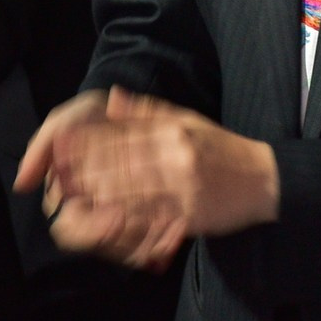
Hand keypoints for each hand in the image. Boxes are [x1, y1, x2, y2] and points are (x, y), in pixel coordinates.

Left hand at [23, 88, 280, 267]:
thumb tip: (111, 97)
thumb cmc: (223, 150)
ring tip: (71, 197)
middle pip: (123, 163)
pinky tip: (104, 222)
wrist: (264, 179)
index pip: (125, 135)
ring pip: (134, 192)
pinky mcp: (190, 215)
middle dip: (87, 169)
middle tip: (57, 174)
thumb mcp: (189, 120)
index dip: (90, 141)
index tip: (62, 145)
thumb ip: (148, 111)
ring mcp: (184, 187)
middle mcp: (177, 155)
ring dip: (99, 196)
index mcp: (175, 130)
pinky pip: (153, 219)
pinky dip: (128, 221)